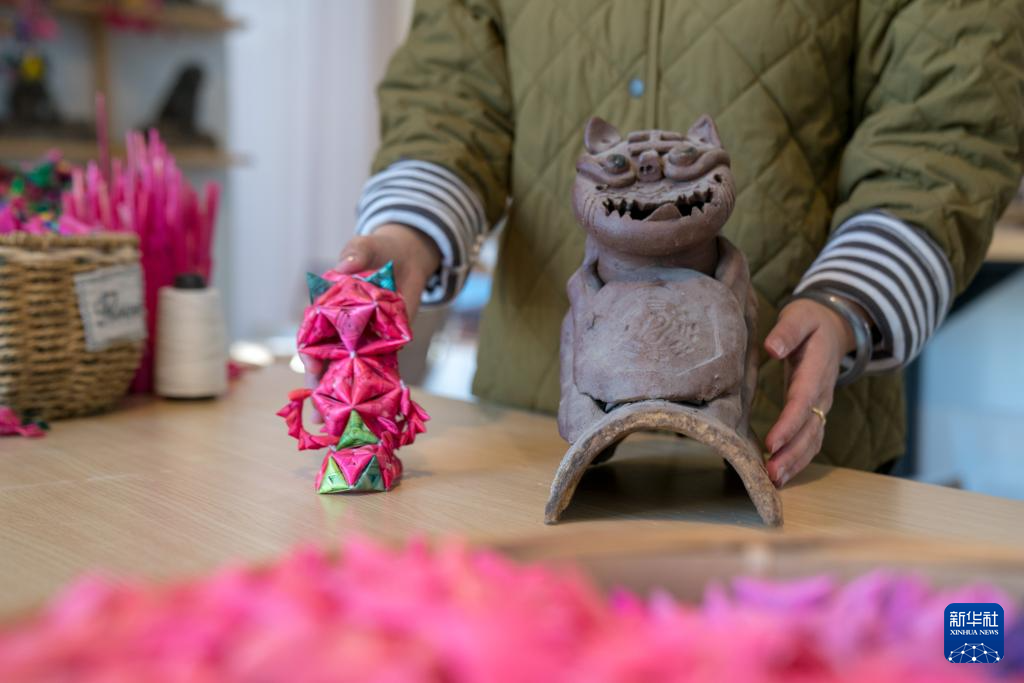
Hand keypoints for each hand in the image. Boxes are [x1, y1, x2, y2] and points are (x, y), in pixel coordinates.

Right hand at [301, 223, 440, 415]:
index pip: (312, 334)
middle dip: (321, 387)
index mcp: (328, 308)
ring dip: (341, 399)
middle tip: (318, 411)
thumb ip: (355, 253)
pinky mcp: (386, 347)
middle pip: (326, 362)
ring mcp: (363, 341)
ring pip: (348, 374)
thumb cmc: (380, 250)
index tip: (311, 366)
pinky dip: (374, 393)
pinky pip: (379, 372)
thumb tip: (345, 265)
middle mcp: (342, 329)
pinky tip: (370, 416)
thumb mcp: (367, 246)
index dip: (309, 352)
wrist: (407, 258)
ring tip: (333, 426)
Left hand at [762, 296, 861, 487]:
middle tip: (770, 475)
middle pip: (810, 429)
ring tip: (773, 481)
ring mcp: (822, 405)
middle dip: (791, 454)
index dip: (788, 424)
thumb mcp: (799, 316)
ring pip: (813, 440)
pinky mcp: (816, 412)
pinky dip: (798, 459)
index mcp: (816, 371)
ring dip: (795, 462)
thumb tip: (771, 348)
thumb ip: (787, 332)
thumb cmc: (810, 321)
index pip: (803, 402)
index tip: (772, 442)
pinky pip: (811, 440)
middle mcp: (822, 393)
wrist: (834, 326)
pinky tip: (780, 475)